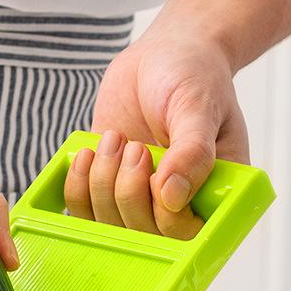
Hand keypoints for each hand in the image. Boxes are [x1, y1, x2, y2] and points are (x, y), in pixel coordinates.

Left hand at [64, 30, 248, 238]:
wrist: (163, 56)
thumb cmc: (192, 75)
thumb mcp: (199, 106)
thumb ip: (193, 151)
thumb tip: (172, 198)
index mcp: (213, 192)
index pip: (184, 233)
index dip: (162, 213)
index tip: (154, 167)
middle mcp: (177, 205)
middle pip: (142, 234)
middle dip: (127, 191)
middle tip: (133, 146)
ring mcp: (139, 200)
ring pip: (109, 225)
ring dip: (102, 184)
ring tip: (115, 139)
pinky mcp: (106, 189)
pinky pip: (83, 209)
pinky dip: (77, 185)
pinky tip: (87, 153)